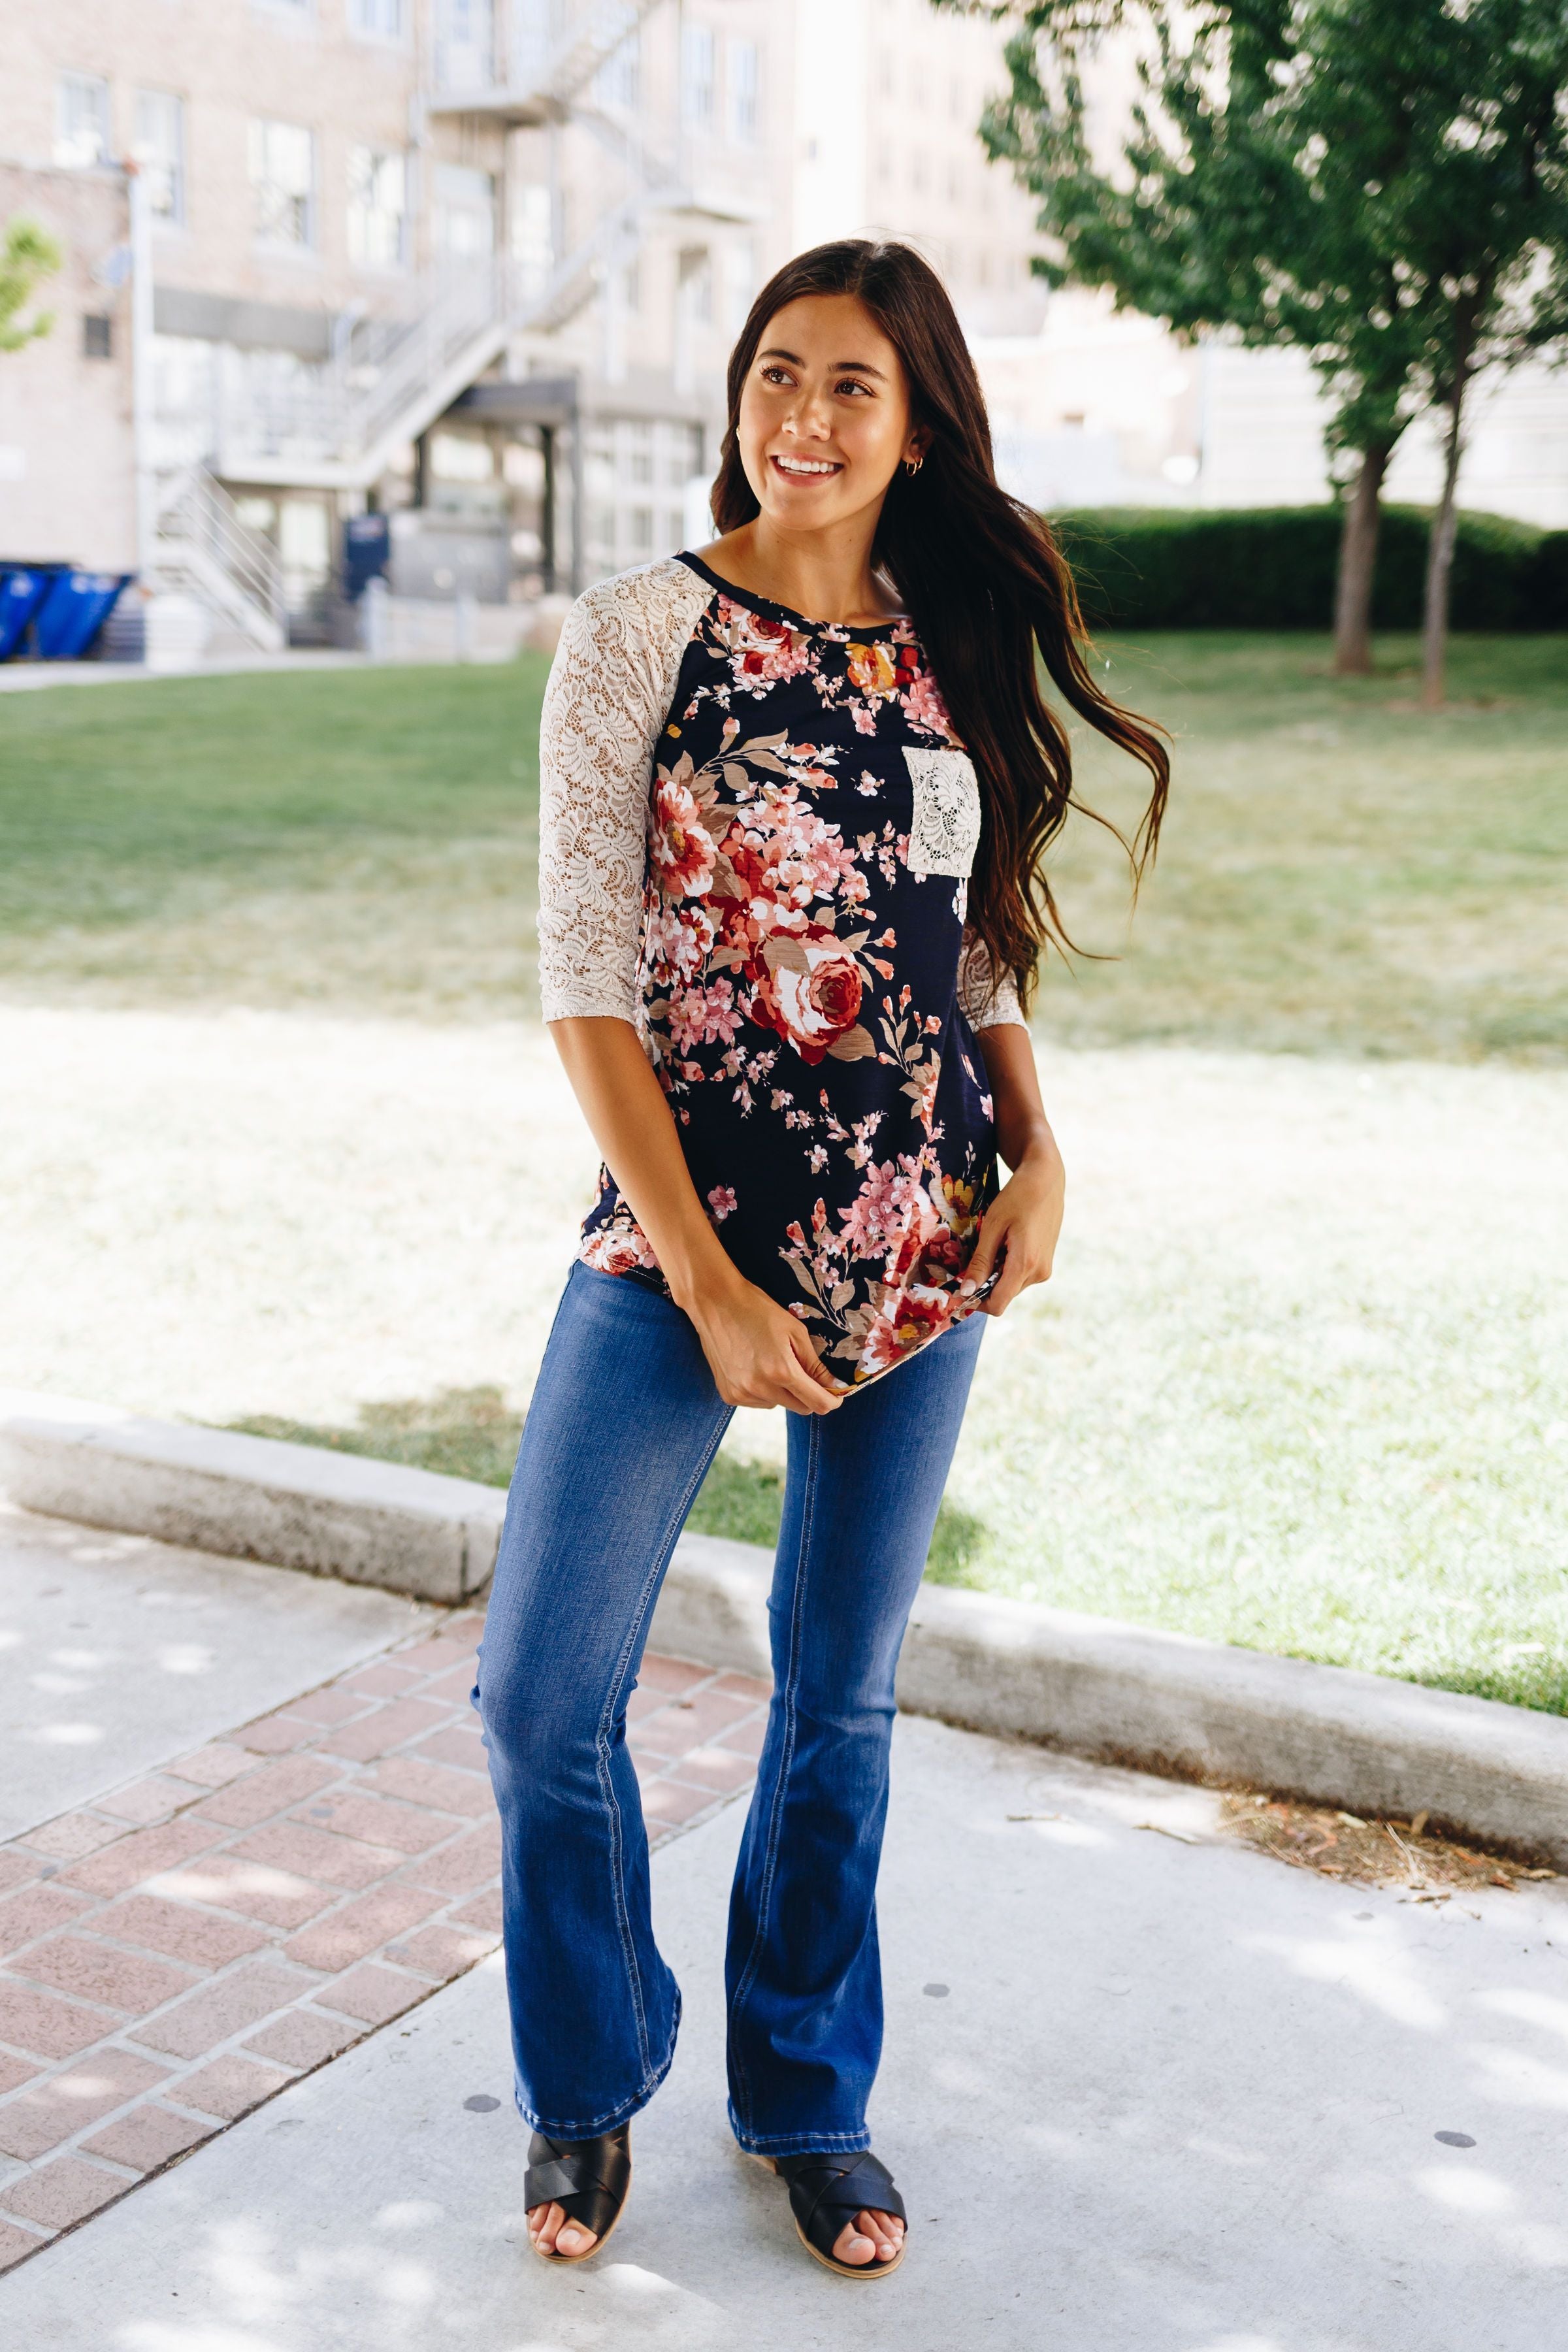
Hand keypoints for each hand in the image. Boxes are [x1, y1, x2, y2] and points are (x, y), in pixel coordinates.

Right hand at [684, 1269, 842, 1413]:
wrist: (715, 1301)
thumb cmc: (757, 1310)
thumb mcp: (794, 1331)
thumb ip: (814, 1364)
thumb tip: (833, 1386)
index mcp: (781, 1371)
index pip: (817, 1403)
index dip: (832, 1401)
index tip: (836, 1394)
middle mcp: (760, 1388)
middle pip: (800, 1408)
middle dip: (809, 1394)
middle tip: (804, 1370)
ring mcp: (741, 1393)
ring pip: (778, 1405)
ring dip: (783, 1391)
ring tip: (771, 1361)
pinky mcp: (728, 1394)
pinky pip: (757, 1402)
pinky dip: (763, 1391)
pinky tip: (754, 1367)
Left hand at [961, 1143, 1064, 1316]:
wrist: (1046, 1179)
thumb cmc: (1017, 1197)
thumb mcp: (993, 1227)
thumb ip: (980, 1261)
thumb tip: (967, 1292)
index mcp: (1025, 1264)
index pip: (998, 1304)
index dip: (976, 1302)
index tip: (959, 1288)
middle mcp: (1039, 1273)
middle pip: (1003, 1295)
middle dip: (984, 1284)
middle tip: (972, 1257)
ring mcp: (1044, 1269)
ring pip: (1011, 1285)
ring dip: (995, 1274)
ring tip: (993, 1244)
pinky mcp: (1045, 1263)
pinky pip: (1020, 1275)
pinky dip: (1007, 1267)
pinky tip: (1005, 1243)